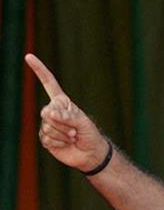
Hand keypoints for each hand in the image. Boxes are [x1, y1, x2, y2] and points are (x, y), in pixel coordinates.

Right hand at [25, 53, 109, 171]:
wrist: (90, 153)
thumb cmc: (90, 134)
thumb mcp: (82, 122)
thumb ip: (67, 116)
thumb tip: (47, 113)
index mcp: (62, 102)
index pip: (49, 83)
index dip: (39, 70)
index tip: (28, 56)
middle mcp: (52, 111)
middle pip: (46, 112)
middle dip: (63, 123)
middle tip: (75, 130)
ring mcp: (47, 124)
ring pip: (47, 127)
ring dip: (63, 134)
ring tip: (72, 137)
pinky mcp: (45, 138)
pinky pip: (46, 138)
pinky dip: (58, 142)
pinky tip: (65, 144)